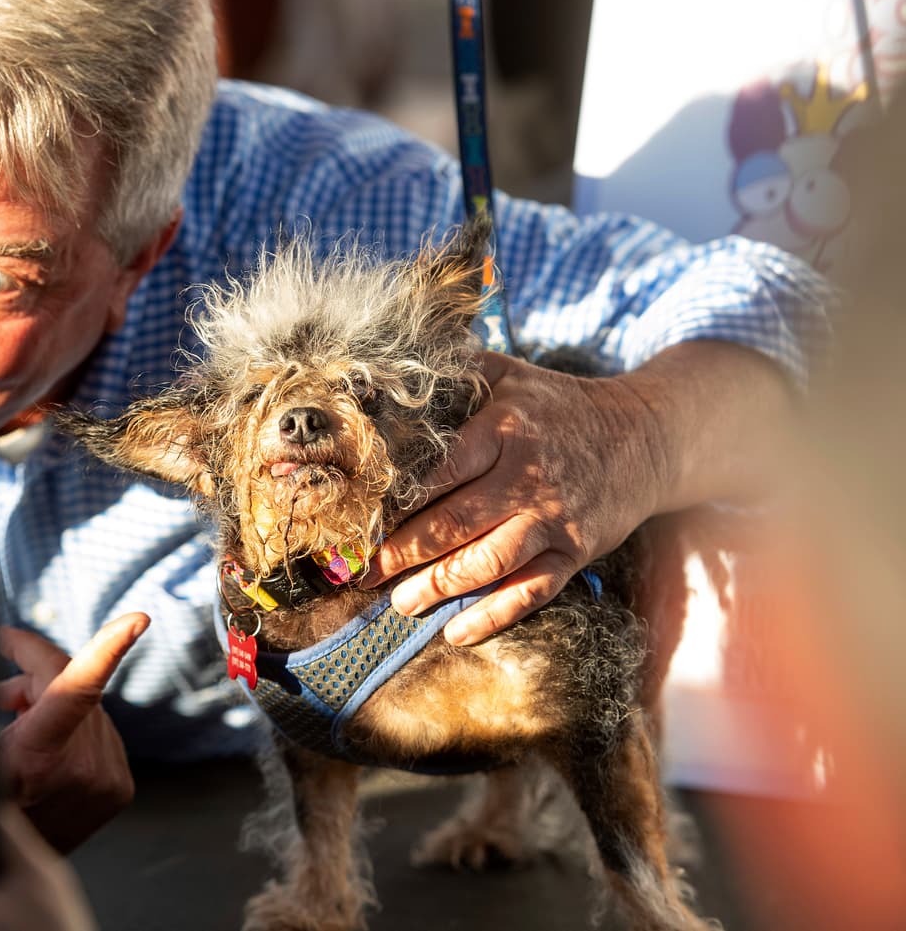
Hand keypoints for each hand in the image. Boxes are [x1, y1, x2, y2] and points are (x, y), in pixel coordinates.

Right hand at [0, 613, 149, 851]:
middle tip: (0, 682)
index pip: (78, 690)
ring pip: (84, 707)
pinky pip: (96, 731)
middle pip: (69, 686)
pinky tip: (44, 741)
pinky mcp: (120, 785)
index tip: (136, 620)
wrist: (8, 868)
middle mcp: (82, 766)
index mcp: (40, 756)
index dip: (106, 648)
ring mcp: (107, 777)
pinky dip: (71, 726)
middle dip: (33, 674)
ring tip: (12, 711)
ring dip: (49, 701)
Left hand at [364, 350, 665, 645]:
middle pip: (455, 522)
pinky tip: (455, 632)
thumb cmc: (557, 406)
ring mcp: (553, 519)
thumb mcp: (508, 374)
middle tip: (363, 572)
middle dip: (403, 552)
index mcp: (505, 430)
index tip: (362, 520)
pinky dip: (493, 616)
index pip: (443, 469)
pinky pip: (531, 592)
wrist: (643, 437)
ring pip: (489, 562)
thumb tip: (389, 374)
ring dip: (439, 587)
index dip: (399, 499)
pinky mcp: (574, 552)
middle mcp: (527, 477)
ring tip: (400, 602)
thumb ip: (455, 373)